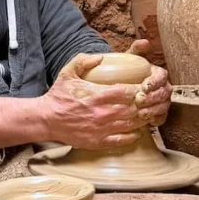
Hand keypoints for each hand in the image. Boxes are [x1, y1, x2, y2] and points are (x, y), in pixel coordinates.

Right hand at [39, 52, 171, 148]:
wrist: (46, 119)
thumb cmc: (58, 96)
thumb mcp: (68, 72)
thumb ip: (84, 61)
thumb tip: (101, 57)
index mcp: (97, 95)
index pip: (127, 92)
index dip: (140, 89)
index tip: (144, 87)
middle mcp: (101, 113)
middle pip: (134, 109)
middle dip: (147, 104)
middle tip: (153, 100)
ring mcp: (101, 129)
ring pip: (131, 125)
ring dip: (143, 119)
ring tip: (148, 114)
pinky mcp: (98, 141)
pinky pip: (122, 140)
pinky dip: (133, 136)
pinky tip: (137, 131)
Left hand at [126, 40, 171, 125]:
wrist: (118, 85)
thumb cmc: (125, 71)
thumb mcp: (129, 58)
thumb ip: (136, 49)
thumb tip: (144, 42)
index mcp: (158, 73)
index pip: (162, 76)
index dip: (155, 82)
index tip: (144, 86)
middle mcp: (163, 87)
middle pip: (164, 93)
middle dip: (152, 98)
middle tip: (139, 101)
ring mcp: (162, 101)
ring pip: (164, 106)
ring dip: (153, 110)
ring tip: (141, 113)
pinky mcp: (158, 112)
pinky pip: (162, 117)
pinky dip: (156, 119)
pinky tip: (147, 121)